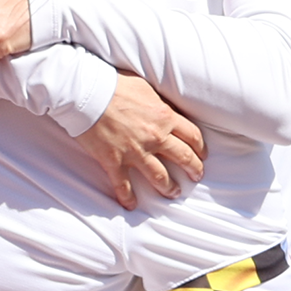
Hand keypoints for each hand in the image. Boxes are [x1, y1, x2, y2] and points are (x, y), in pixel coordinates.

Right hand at [77, 72, 205, 209]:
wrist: (87, 93)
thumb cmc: (115, 85)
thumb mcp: (146, 88)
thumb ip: (160, 102)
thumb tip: (168, 109)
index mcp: (165, 117)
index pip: (192, 136)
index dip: (200, 148)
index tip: (202, 155)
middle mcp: (155, 137)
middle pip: (182, 157)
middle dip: (193, 169)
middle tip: (196, 176)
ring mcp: (135, 151)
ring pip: (159, 176)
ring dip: (168, 187)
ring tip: (173, 193)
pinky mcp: (114, 161)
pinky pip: (123, 185)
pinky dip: (128, 197)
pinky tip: (131, 205)